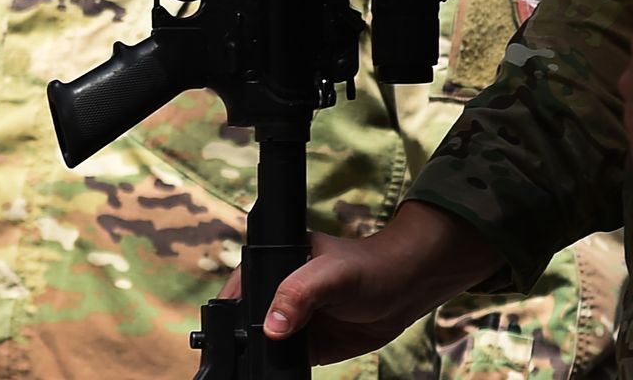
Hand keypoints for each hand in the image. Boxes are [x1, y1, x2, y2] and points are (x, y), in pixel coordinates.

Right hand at [221, 201, 502, 363]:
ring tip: (268, 359)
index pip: (240, 286)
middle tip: (244, 353)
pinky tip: (283, 371)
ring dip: (260, 356)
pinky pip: (285, 362)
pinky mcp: (307, 346)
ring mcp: (292, 322)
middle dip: (243, 338)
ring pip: (263, 345)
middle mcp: (279, 294)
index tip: (227, 329)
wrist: (405, 290)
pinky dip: (281, 369)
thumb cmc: (369, 267)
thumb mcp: (332, 274)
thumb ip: (299, 294)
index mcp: (276, 263)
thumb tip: (272, 327)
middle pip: (246, 320)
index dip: (231, 307)